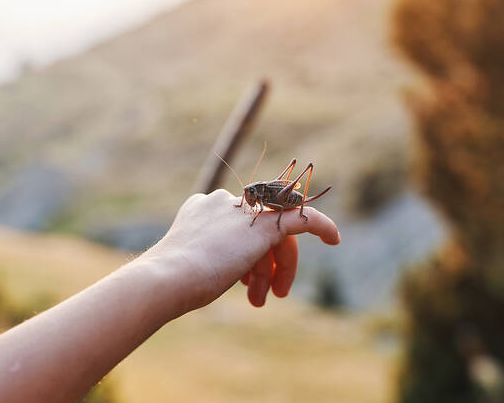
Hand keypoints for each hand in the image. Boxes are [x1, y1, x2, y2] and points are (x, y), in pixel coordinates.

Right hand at [146, 189, 339, 311]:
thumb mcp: (189, 262)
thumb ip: (207, 255)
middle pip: (260, 231)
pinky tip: (334, 239)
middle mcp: (225, 202)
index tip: (247, 279)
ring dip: (273, 272)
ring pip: (275, 239)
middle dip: (264, 266)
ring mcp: (246, 212)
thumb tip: (212, 270)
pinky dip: (322, 226)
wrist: (170, 276)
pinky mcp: (267, 225)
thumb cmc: (173, 280)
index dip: (247, 254)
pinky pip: (304, 218)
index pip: (239, 225)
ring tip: (261, 301)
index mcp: (203, 207)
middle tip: (265, 296)